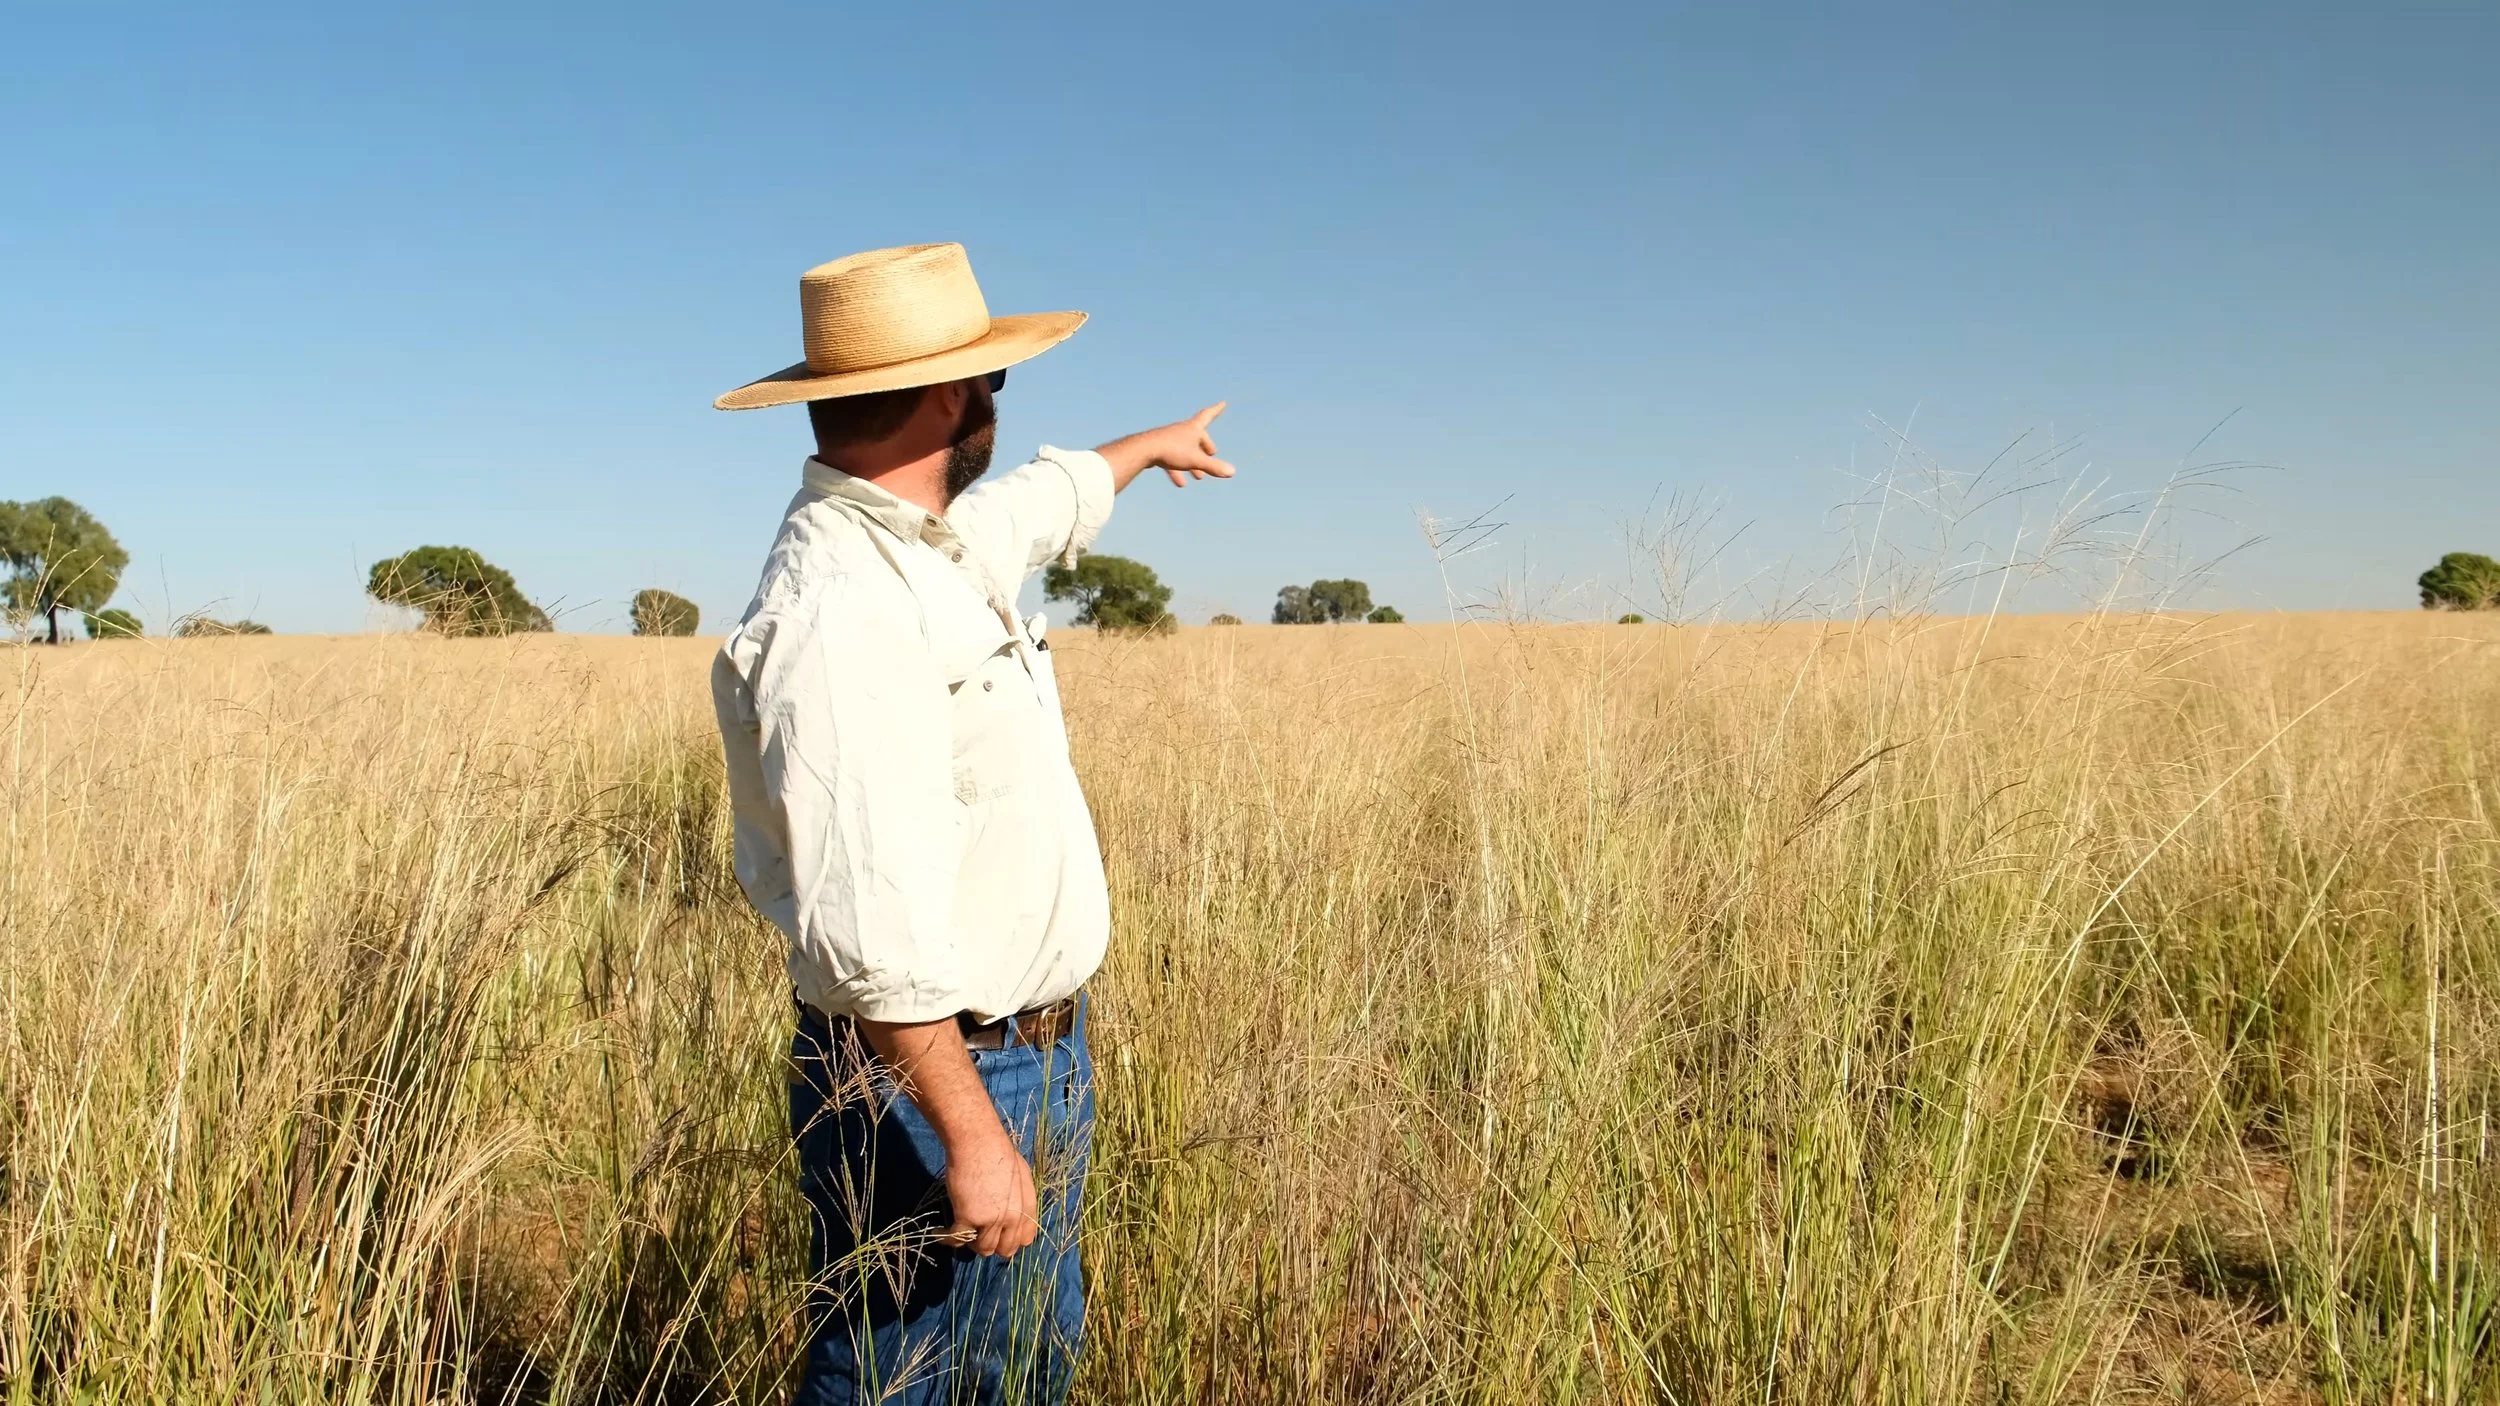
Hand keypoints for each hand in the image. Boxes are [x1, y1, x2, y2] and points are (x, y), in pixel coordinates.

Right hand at [942, 1125, 1039, 1257]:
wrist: (978, 1141)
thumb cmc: (998, 1151)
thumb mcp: (1020, 1176)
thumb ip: (1018, 1199)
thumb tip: (1011, 1213)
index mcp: (1027, 1207)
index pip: (1025, 1239)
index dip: (1011, 1239)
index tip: (999, 1235)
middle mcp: (1012, 1218)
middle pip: (1004, 1249)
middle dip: (992, 1244)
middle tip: (978, 1235)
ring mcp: (991, 1220)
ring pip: (983, 1249)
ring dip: (972, 1243)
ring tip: (962, 1232)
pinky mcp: (968, 1218)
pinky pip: (957, 1240)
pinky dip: (947, 1239)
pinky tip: (940, 1233)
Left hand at [1097, 402, 1237, 490]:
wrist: (1142, 450)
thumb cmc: (1171, 451)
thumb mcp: (1195, 460)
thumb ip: (1214, 467)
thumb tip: (1232, 471)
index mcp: (1192, 428)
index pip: (1208, 415)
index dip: (1216, 410)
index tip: (1223, 403)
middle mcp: (1181, 430)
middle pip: (1197, 436)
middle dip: (1205, 446)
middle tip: (1212, 454)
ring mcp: (1169, 439)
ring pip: (1184, 450)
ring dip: (1192, 463)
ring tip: (1198, 478)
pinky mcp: (1158, 448)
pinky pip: (1171, 459)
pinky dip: (1177, 470)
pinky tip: (1179, 483)